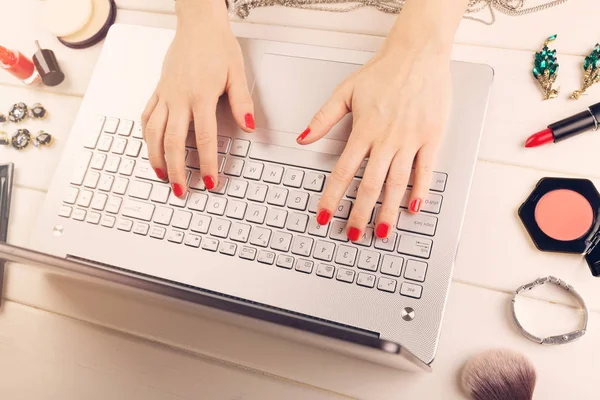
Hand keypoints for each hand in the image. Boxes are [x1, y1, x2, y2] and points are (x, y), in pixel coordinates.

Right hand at [142, 8, 253, 196]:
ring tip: (162, 176)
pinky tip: (150, 148)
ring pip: (154, 133)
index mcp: (201, 94)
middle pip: (174, 142)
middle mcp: (179, 97)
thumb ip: (242, 102)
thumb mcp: (237, 72)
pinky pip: (147, 117)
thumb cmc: (217, 45)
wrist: (197, 24)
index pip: (204, 138)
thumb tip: (249, 127)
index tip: (209, 181)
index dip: (206, 163)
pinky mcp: (158, 90)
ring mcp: (166, 94)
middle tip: (181, 190)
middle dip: (176, 170)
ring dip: (156, 158)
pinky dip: (147, 136)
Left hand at [298, 40, 451, 239]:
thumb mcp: (345, 91)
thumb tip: (302, 138)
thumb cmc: (383, 71)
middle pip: (370, 185)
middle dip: (359, 214)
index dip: (332, 198)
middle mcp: (386, 140)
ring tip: (382, 232)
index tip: (324, 216)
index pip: (343, 172)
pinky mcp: (431, 137)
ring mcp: (410, 140)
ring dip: (388, 211)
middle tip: (353, 234)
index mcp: (363, 131)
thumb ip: (323, 118)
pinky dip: (420, 190)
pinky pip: (425, 169)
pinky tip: (414, 207)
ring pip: (397, 183)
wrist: (418, 54)